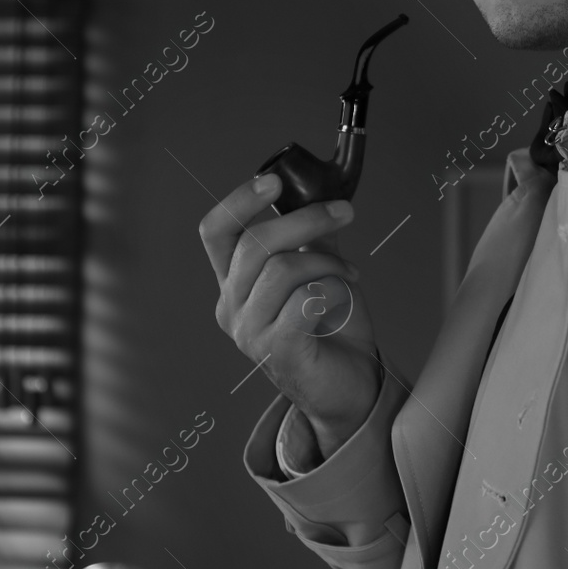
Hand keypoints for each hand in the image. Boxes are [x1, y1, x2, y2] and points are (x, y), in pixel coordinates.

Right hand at [200, 173, 380, 457]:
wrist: (352, 386)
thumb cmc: (332, 328)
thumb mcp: (320, 269)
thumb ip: (311, 236)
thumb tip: (317, 192)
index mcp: (234, 283)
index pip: (216, 233)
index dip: (239, 201)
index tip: (274, 182)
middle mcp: (231, 307)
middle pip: (254, 244)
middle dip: (305, 220)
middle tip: (344, 212)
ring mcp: (250, 333)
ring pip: (282, 270)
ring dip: (327, 264)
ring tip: (348, 277)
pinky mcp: (277, 352)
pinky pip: (304, 300)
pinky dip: (333, 291)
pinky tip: (342, 301)